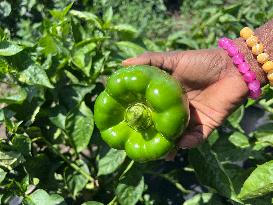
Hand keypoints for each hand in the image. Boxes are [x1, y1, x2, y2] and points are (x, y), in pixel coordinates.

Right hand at [122, 48, 248, 148]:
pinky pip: (195, 139)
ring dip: (169, 146)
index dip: (137, 117)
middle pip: (160, 127)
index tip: (124, 124)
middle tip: (140, 145)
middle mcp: (175, 110)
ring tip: (161, 152)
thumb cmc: (201, 61)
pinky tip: (182, 143)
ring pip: (176, 137)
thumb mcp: (173, 59)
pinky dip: (189, 143)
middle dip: (151, 137)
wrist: (233, 67)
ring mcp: (190, 119)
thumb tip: (121, 64)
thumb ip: (149, 61)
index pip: (148, 110)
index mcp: (165, 96)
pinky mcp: (206, 126)